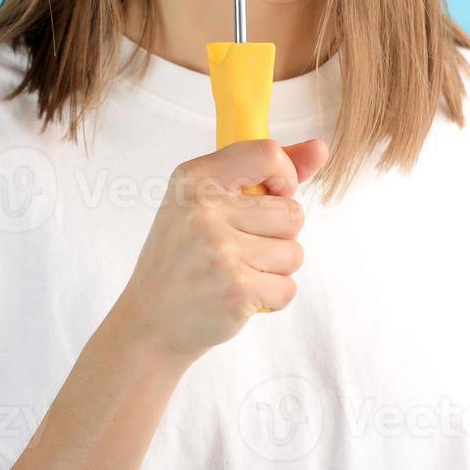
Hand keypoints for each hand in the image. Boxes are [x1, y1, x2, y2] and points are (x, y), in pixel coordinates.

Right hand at [108, 138, 328, 362]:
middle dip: (279, 236)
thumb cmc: (184, 258)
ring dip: (276, 269)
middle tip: (241, 248)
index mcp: (194, 178)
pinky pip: (288, 287)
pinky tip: (240, 297)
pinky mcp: (236, 289)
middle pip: (292, 212)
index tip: (273, 195)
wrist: (150, 321)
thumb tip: (320, 148)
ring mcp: (219, 249)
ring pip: (294, 252)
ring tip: (239, 272)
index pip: (268, 153)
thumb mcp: (206, 204)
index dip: (285, 176)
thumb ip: (264, 174)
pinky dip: (272, 297)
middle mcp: (203, 209)